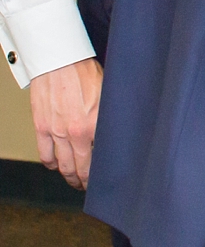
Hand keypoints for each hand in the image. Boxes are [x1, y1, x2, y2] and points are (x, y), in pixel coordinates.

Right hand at [29, 58, 101, 189]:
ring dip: (68, 175)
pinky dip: (50, 163)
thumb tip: (122, 130)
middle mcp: (74, 132)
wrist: (59, 61)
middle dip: (85, 180)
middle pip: (80, 167)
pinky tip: (56, 165)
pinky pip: (44, 154)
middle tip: (89, 185)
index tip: (107, 177)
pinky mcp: (41, 127)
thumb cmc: (86, 73)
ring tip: (74, 179)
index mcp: (94, 124)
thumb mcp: (108, 94)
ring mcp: (55, 131)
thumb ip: (111, 116)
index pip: (100, 158)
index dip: (103, 171)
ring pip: (61, 165)